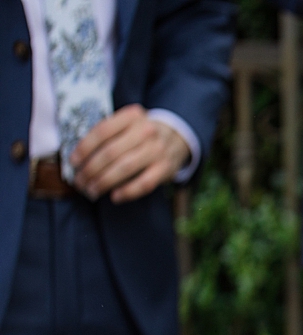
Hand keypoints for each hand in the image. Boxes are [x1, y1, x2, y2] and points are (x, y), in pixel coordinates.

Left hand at [71, 105, 189, 202]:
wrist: (175, 138)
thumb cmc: (139, 133)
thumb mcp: (126, 123)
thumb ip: (107, 134)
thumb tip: (78, 159)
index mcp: (132, 116)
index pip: (102, 131)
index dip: (84, 148)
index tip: (73, 162)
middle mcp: (146, 130)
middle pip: (111, 152)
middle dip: (91, 169)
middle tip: (79, 182)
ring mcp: (158, 150)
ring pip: (125, 168)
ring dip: (104, 182)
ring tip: (91, 191)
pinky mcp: (166, 168)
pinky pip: (144, 183)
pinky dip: (127, 192)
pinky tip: (114, 197)